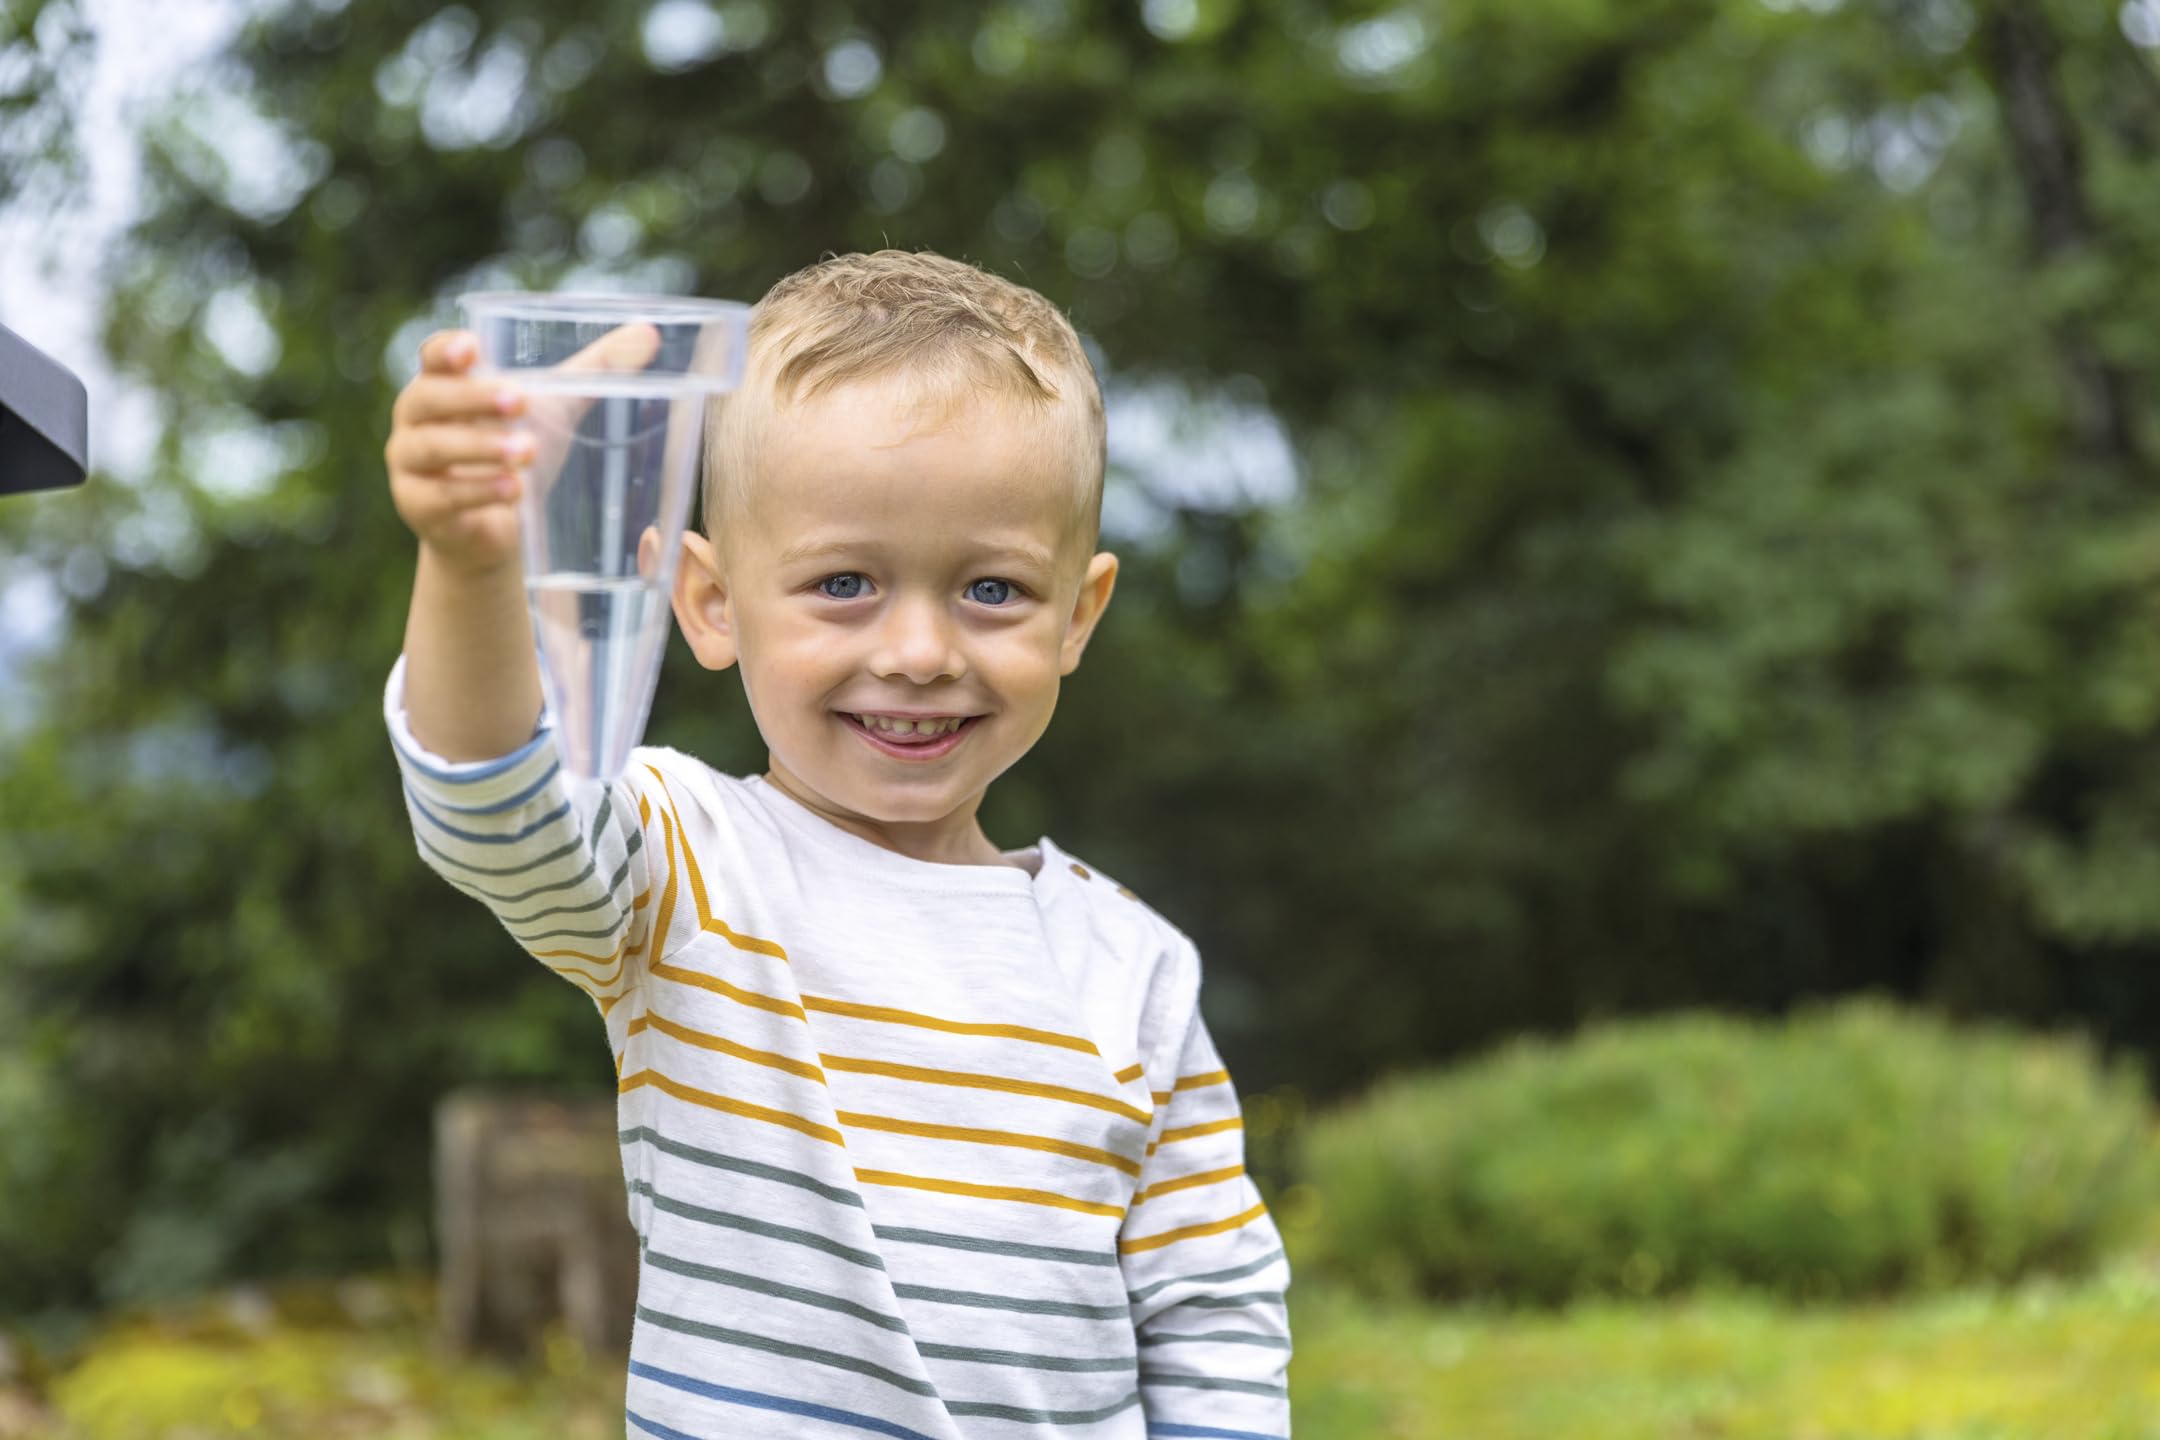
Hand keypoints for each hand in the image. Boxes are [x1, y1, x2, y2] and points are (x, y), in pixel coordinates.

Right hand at [385, 323, 664, 576]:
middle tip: (521, 401)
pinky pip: (442, 497)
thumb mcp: (556, 411)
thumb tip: (650, 334)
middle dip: (474, 398)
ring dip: (481, 447)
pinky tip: (513, 490)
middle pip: (430, 398)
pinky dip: (478, 492)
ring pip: (434, 447)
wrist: (497, 533)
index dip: (447, 350)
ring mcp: (410, 465)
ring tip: (527, 452)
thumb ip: (596, 371)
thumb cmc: (518, 454)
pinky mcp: (418, 508)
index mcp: (443, 384)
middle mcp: (416, 420)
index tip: (474, 349)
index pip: (432, 356)